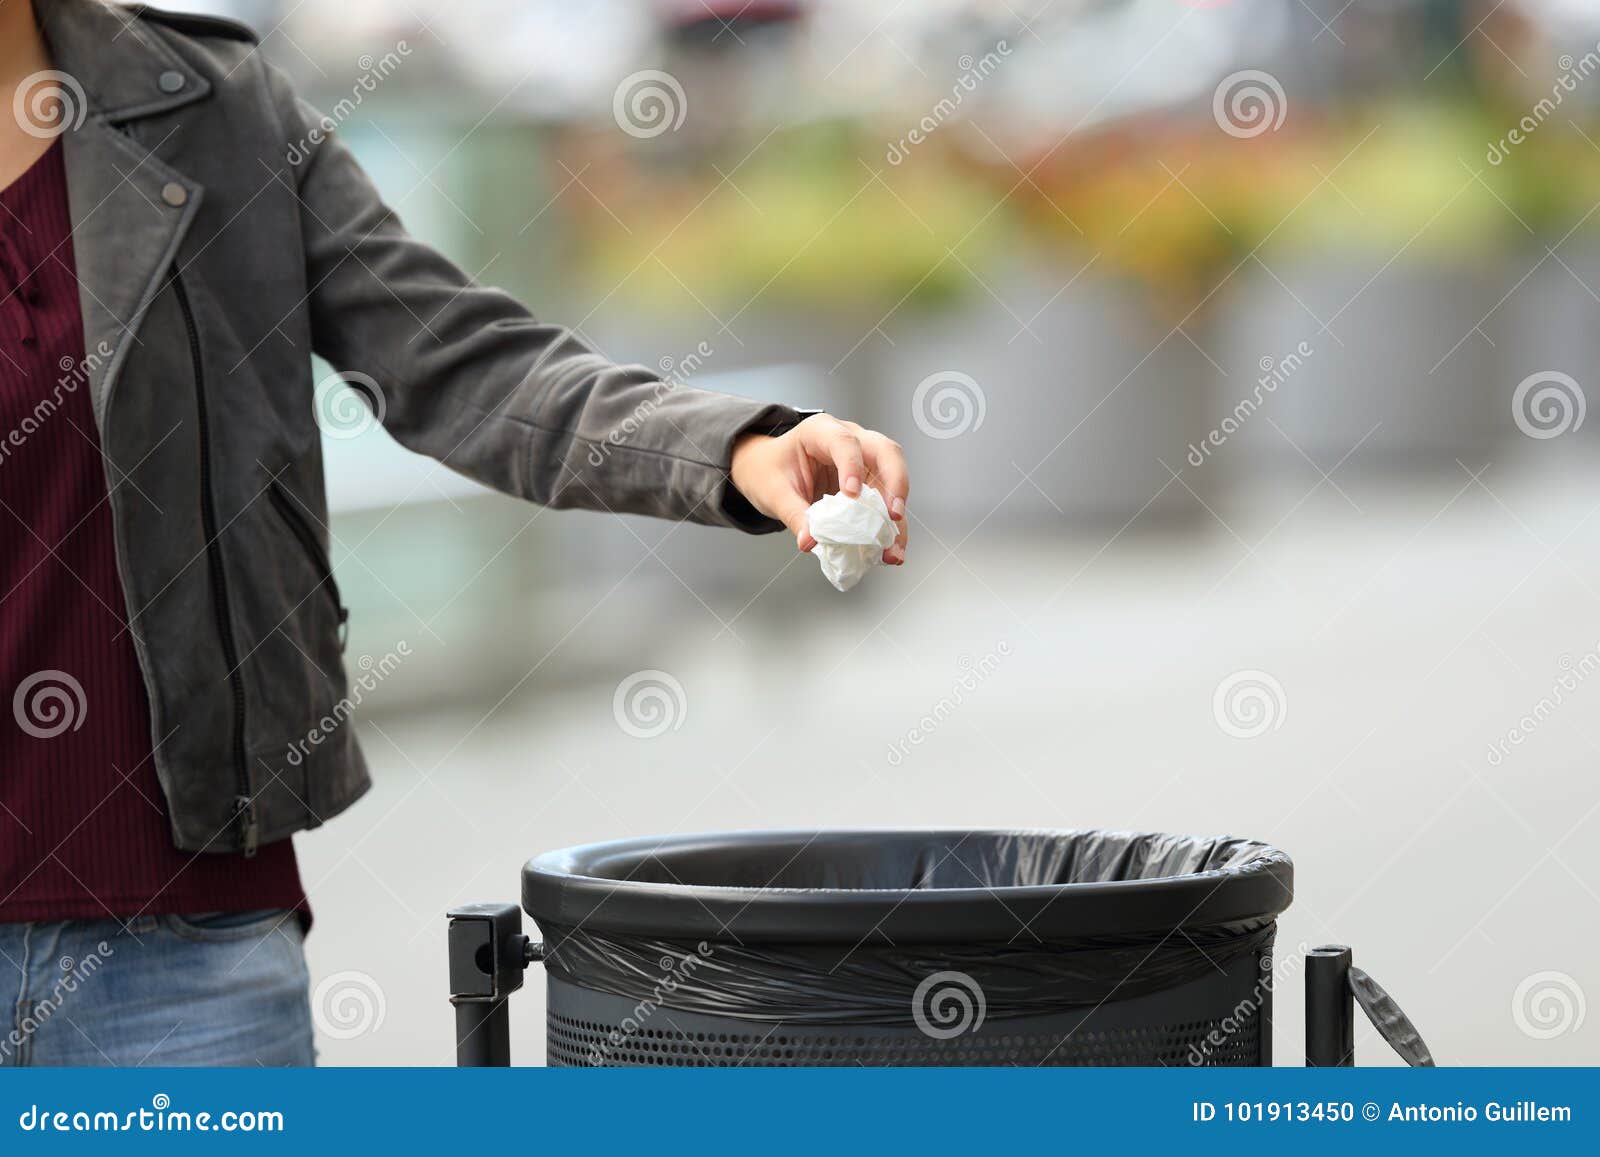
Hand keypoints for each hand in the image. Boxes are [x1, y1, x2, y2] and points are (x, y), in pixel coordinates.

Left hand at [730, 414, 908, 563]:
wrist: (768, 470)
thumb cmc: (770, 470)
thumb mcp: (774, 492)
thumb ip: (793, 514)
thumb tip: (809, 542)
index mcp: (821, 431)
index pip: (844, 441)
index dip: (852, 466)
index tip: (852, 495)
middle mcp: (851, 440)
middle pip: (885, 452)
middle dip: (895, 483)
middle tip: (893, 515)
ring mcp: (864, 461)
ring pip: (894, 479)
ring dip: (897, 516)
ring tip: (894, 548)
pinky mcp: (869, 484)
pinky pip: (886, 504)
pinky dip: (891, 528)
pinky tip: (891, 550)